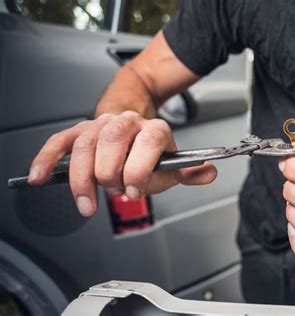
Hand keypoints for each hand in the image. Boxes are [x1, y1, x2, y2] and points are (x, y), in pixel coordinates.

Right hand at [28, 111, 216, 216]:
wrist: (133, 132)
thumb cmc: (150, 153)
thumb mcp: (173, 164)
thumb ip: (189, 171)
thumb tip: (208, 172)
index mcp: (154, 129)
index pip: (149, 141)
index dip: (140, 166)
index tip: (135, 189)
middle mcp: (127, 123)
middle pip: (113, 140)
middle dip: (111, 173)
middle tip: (115, 191)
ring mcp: (101, 126)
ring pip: (84, 144)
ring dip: (82, 178)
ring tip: (87, 203)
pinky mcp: (79, 133)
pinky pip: (60, 142)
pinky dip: (47, 159)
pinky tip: (39, 176)